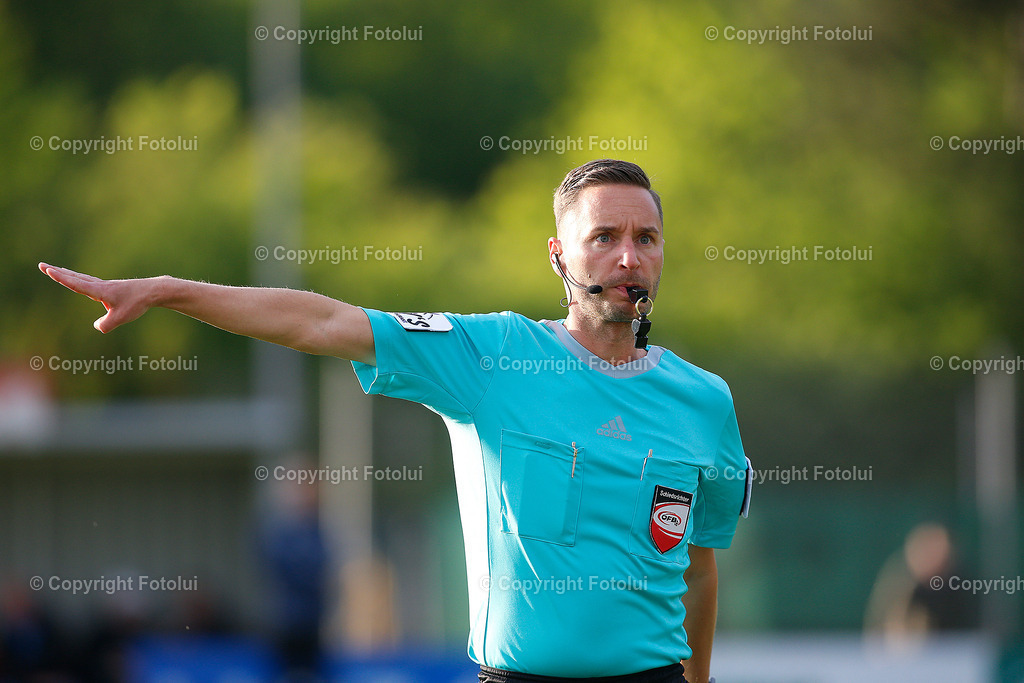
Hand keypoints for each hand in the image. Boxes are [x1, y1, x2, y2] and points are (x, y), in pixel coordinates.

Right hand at [38, 262, 155, 332]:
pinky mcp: (112, 288)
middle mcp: (100, 286)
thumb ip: (105, 325)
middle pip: (75, 277)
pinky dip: (81, 279)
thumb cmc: (137, 303)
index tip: (48, 269)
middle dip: (58, 272)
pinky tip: (82, 281)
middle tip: (42, 265)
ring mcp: (106, 285)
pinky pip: (91, 283)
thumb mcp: (120, 318)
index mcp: (100, 291)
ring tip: (56, 270)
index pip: (76, 284)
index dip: (61, 278)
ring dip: (69, 274)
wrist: (153, 291)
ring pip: (83, 278)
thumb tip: (97, 326)